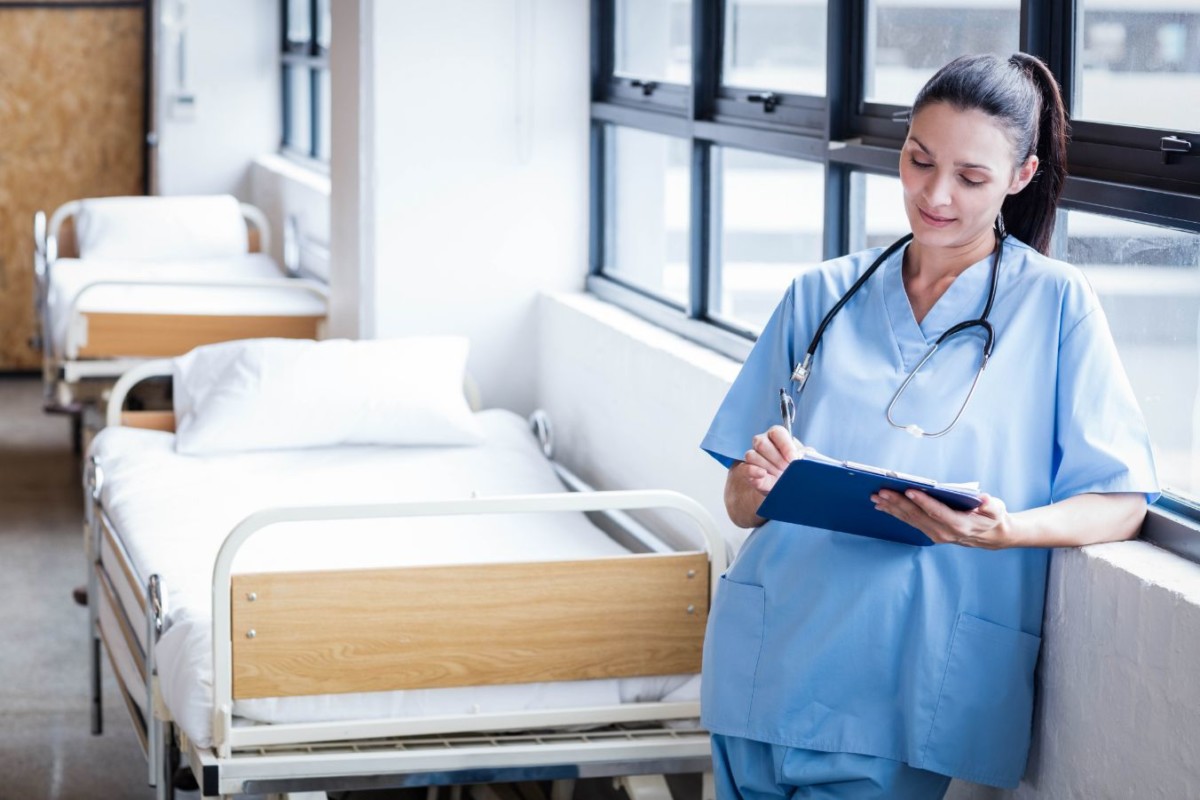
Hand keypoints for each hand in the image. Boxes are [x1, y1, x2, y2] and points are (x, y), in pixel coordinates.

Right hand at [740, 425, 802, 495]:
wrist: (784, 484)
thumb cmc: (793, 468)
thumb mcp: (804, 460)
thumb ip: (806, 455)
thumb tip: (805, 455)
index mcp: (777, 436)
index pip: (776, 432)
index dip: (785, 445)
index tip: (793, 458)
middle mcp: (762, 442)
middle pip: (761, 443)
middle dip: (777, 459)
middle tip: (787, 469)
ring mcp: (753, 456)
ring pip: (752, 455)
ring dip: (768, 467)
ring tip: (779, 476)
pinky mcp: (746, 470)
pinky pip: (745, 468)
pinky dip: (753, 471)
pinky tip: (763, 475)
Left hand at [871, 489, 1012, 548]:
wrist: (992, 536)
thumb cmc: (992, 518)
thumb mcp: (997, 509)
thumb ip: (990, 505)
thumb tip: (984, 499)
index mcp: (960, 525)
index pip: (937, 512)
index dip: (923, 501)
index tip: (909, 490)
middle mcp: (944, 532)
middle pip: (918, 516)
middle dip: (898, 503)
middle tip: (882, 491)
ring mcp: (935, 535)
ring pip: (910, 520)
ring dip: (892, 508)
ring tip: (876, 497)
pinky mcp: (930, 533)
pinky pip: (910, 522)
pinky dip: (896, 513)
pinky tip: (883, 506)